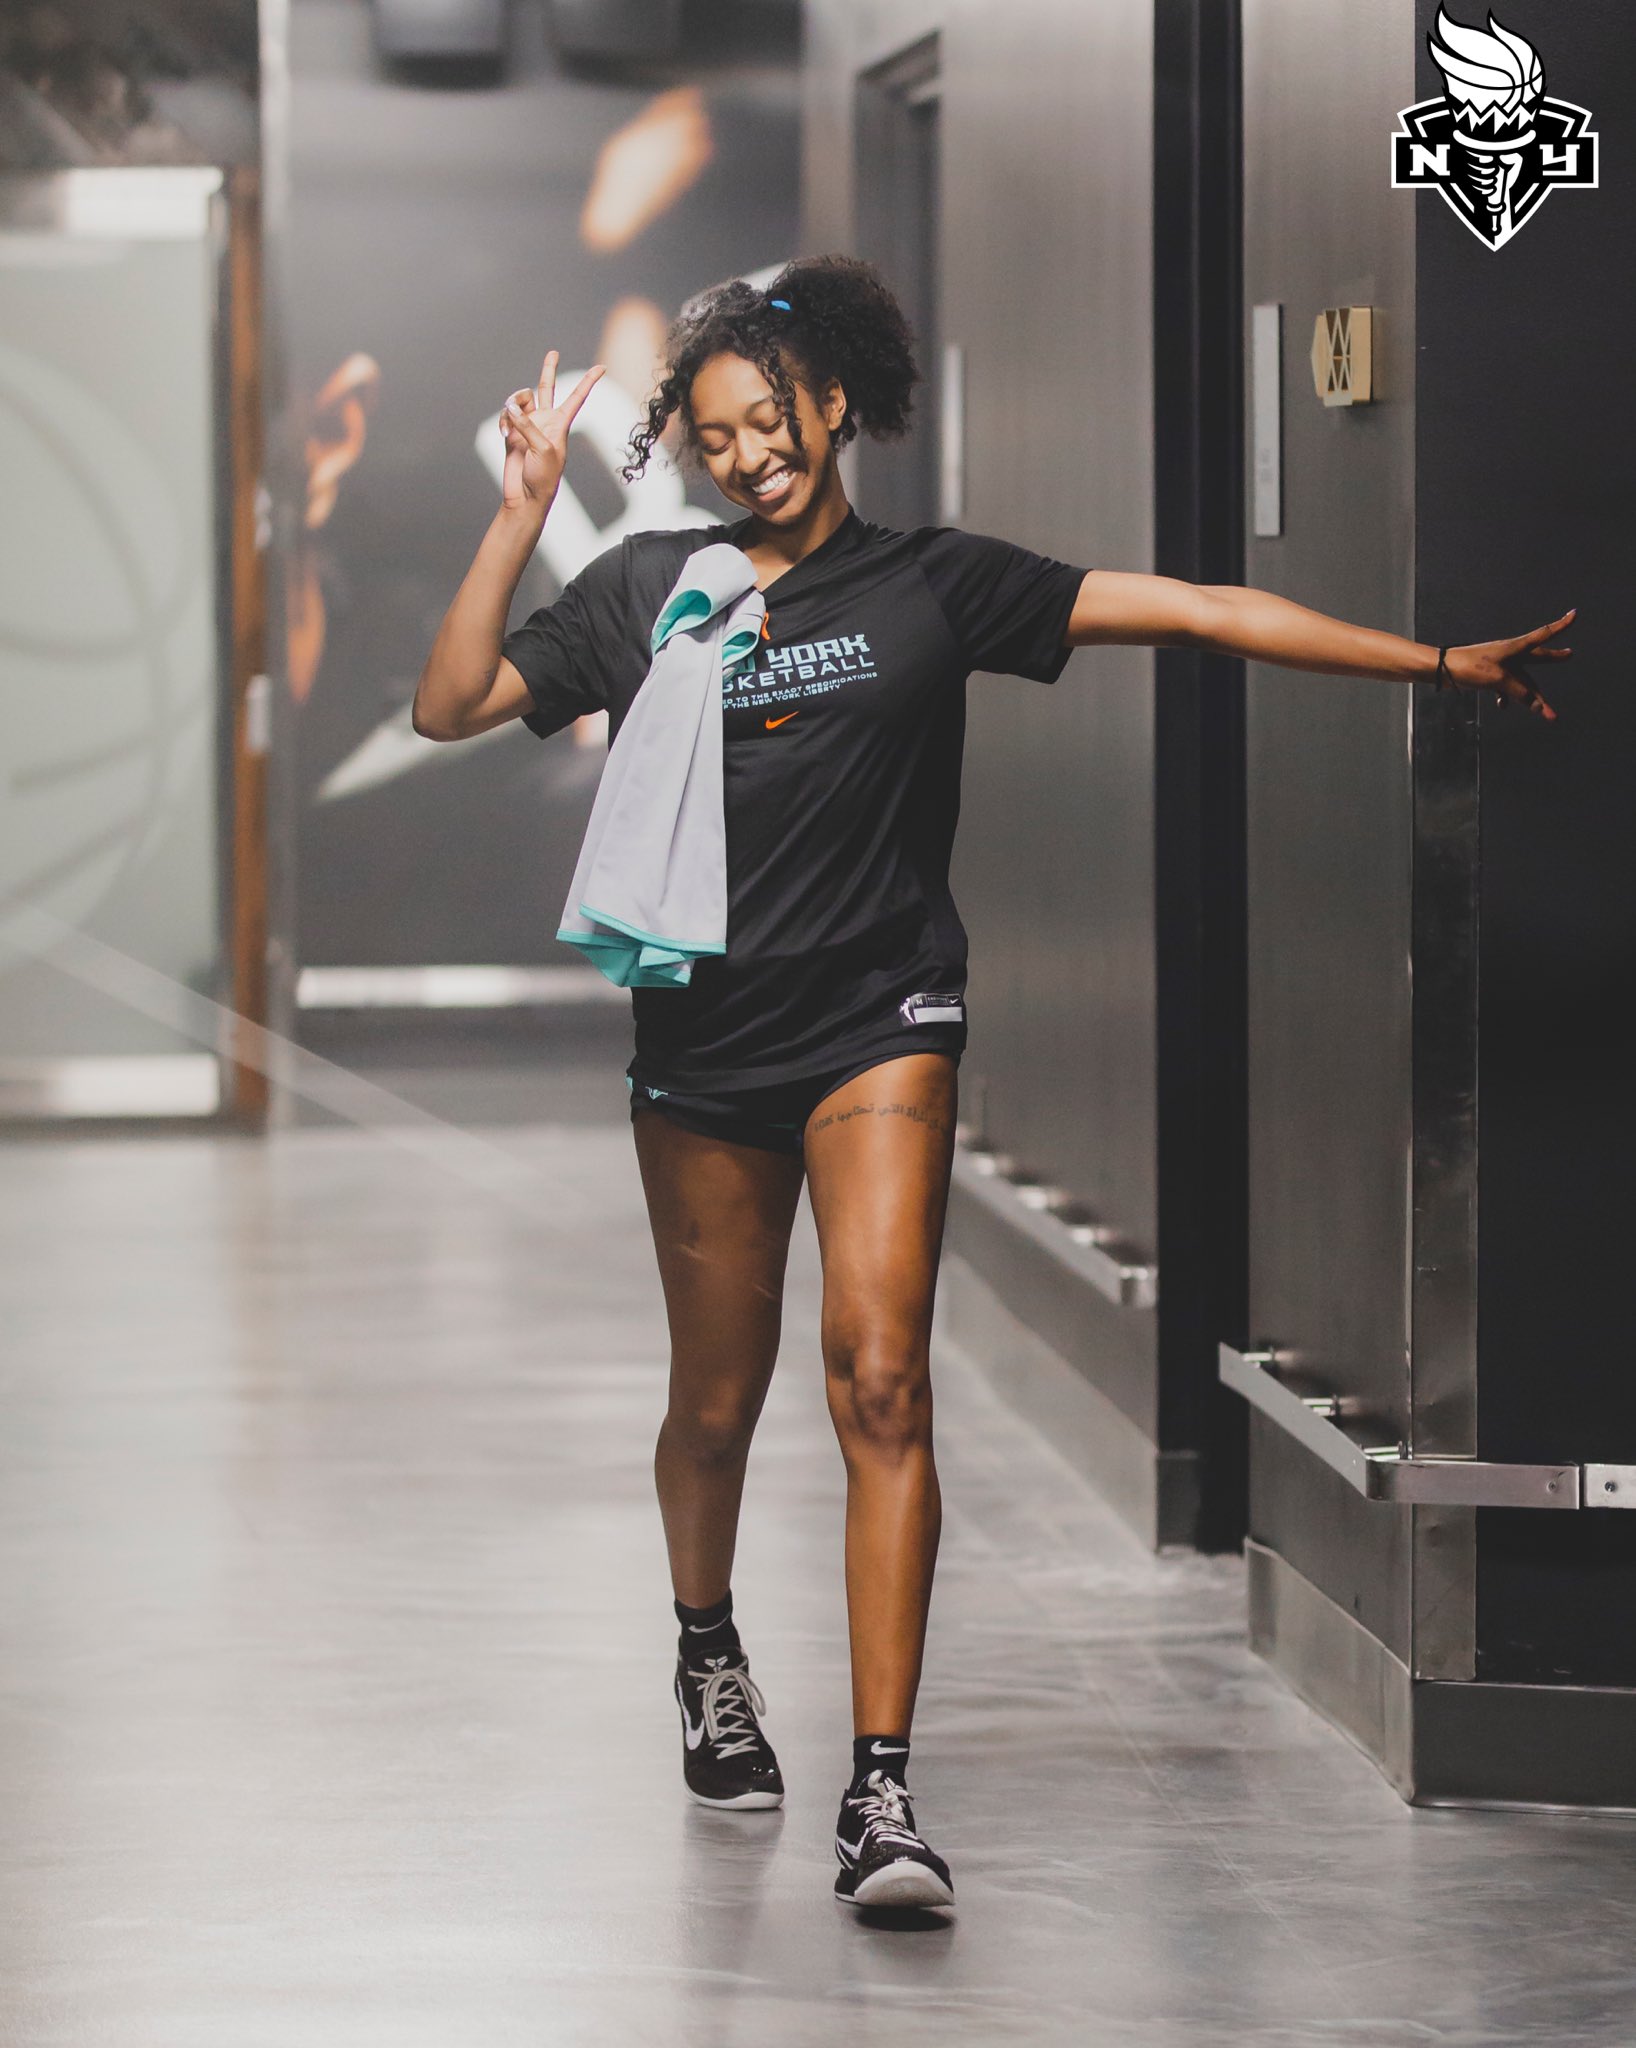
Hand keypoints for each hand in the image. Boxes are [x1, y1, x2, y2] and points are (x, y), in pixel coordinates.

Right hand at [499, 349, 605, 515]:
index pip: (577, 397)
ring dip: (512, 406)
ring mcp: (528, 425)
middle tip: (553, 353)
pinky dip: (504, 422)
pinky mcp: (513, 432)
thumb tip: (511, 406)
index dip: (588, 381)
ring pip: (520, 399)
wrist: (525, 496)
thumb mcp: (543, 448)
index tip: (602, 368)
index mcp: (561, 424)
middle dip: (549, 370)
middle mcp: (545, 420)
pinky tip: (505, 435)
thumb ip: (528, 424)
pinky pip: (506, 415)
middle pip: (548, 388)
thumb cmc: (543, 477)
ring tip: (510, 425)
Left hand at [1441, 608, 1574, 721]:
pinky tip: (1503, 706)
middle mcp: (1510, 654)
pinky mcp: (1489, 675)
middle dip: (1553, 658)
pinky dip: (1507, 697)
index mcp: (1516, 647)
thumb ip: (1520, 693)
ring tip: (1545, 712)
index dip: (1561, 625)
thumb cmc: (1470, 667)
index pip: (1544, 634)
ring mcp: (1500, 664)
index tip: (1574, 613)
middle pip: (1537, 658)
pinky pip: (1506, 687)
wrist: (1443, 669)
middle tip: (1569, 654)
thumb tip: (1539, 707)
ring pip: (1522, 680)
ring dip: (1531, 696)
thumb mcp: (1499, 680)